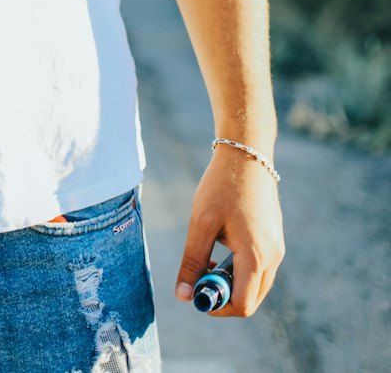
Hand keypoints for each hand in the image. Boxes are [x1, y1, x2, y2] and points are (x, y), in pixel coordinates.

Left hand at [175, 144, 284, 316]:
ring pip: (256, 285)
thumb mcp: (201, 222)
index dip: (217, 306)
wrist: (246, 154)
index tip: (197, 291)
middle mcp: (273, 257)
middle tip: (199, 274)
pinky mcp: (275, 240)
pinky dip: (240, 270)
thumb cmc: (222, 186)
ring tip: (207, 258)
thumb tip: (183, 296)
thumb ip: (192, 261)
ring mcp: (277, 249)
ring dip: (231, 282)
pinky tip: (220, 248)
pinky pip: (260, 269)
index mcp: (256, 255)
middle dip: (224, 295)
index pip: (243, 305)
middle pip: (251, 299)